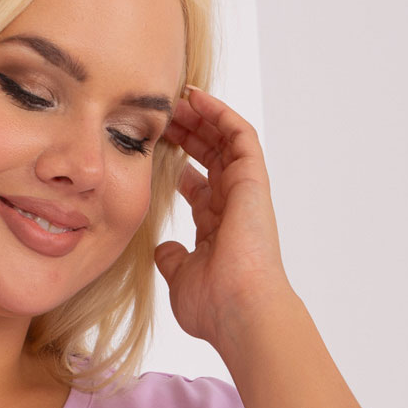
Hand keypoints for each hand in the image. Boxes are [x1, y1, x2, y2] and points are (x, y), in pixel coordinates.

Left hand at [154, 84, 294, 349]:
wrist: (240, 310)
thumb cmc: (214, 304)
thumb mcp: (181, 277)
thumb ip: (173, 259)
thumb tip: (162, 249)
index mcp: (217, 227)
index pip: (199, 186)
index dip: (178, 165)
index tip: (154, 150)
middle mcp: (233, 206)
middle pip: (210, 158)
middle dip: (186, 134)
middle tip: (160, 115)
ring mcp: (245, 191)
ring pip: (224, 140)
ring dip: (201, 117)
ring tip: (175, 97)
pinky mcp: (253, 179)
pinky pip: (239, 134)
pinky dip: (219, 113)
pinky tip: (197, 97)